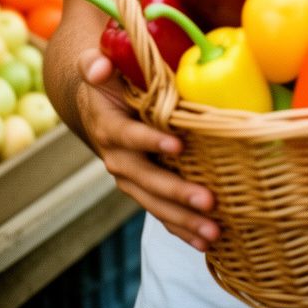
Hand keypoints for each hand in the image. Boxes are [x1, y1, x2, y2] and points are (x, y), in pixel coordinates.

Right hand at [76, 48, 217, 250]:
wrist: (97, 104)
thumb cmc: (107, 78)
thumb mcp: (96, 65)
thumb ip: (94, 63)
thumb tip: (98, 67)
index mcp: (108, 126)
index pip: (128, 136)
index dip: (150, 140)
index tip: (178, 145)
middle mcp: (117, 158)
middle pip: (146, 179)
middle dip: (176, 193)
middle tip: (208, 201)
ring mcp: (130, 178)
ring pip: (155, 203)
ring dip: (183, 220)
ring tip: (213, 232)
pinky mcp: (143, 189)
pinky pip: (160, 212)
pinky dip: (181, 229)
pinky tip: (205, 243)